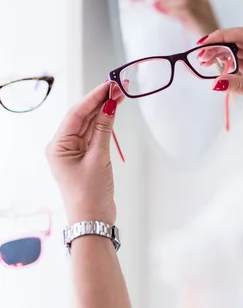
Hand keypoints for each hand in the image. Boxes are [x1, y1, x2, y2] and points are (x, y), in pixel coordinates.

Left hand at [46, 83, 123, 225]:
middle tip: (118, 87)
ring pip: (90, 123)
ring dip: (104, 110)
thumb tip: (110, 105)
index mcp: (58, 145)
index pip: (76, 113)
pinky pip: (95, 134)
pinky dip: (105, 123)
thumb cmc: (90, 194)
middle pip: (83, 116)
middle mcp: (63, 145)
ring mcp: (75, 151)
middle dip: (101, 101)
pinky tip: (114, 111)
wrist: (93, 222)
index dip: (93, 97)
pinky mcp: (86, 156)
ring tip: (120, 95)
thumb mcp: (98, 157)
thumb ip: (104, 129)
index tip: (109, 85)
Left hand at [155, 0, 218, 36]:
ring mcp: (205, 9)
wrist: (214, 43)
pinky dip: (176, 11)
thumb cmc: (199, 29)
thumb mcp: (187, 14)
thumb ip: (176, 5)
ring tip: (159, 7)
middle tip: (154, 0)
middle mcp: (204, 0)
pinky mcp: (203, 20)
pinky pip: (188, 10)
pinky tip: (169, 15)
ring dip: (169, 2)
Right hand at [201, 27, 242, 148]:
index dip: (225, 36)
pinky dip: (225, 66)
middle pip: (239, 42)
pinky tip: (215, 68)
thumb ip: (241, 85)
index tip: (207, 41)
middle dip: (219, 46)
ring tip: (203, 61)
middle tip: (201, 55)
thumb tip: (216, 82)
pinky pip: (238, 64)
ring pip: (236, 52)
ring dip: (220, 55)